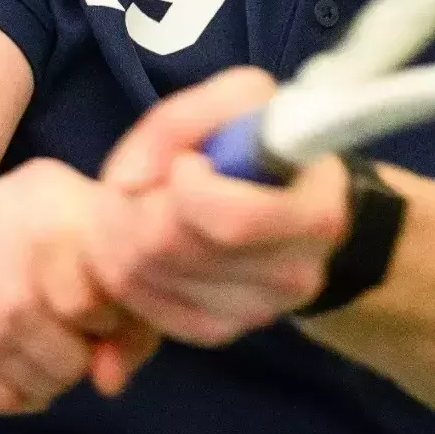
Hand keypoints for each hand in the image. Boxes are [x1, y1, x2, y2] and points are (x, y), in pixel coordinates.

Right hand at [0, 158, 159, 414]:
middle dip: (64, 357)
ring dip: (34, 379)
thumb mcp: (111, 264)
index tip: (109, 324)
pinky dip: (3, 390)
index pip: (75, 270)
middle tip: (80, 361)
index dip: (101, 318)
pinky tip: (24, 383)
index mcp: (49, 191)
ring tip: (55, 375)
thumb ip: (132, 324)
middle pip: (21, 310)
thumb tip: (108, 382)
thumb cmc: (66, 249)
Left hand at [90, 67, 349, 345]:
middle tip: (140, 179)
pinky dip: (123, 266)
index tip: (185, 162)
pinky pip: (142, 305)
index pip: (234, 219)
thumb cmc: (265, 142)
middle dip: (134, 204)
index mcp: (316, 215)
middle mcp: (294, 276)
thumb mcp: (242, 100)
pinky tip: (137, 238)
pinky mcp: (218, 333)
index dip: (187, 187)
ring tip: (136, 202)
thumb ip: (181, 121)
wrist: (292, 199)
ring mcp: (256, 313)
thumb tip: (128, 182)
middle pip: (174, 247)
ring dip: (118, 231)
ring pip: (146, 276)